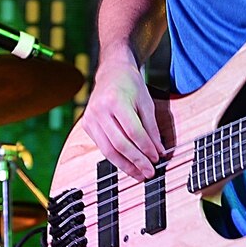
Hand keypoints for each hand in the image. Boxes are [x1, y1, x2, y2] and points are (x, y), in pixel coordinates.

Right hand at [79, 56, 165, 180]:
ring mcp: (90, 118)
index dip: (146, 148)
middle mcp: (99, 110)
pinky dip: (116, 158)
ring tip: (139, 174)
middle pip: (119, 144)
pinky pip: (102, 147)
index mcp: (115, 100)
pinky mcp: (86, 126)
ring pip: (108, 150)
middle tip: (149, 172)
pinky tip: (128, 164)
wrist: (112, 72)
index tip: (157, 159)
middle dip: (136, 161)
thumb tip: (159, 152)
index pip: (133, 132)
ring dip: (125, 165)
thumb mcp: (146, 103)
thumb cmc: (130, 85)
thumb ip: (152, 128)